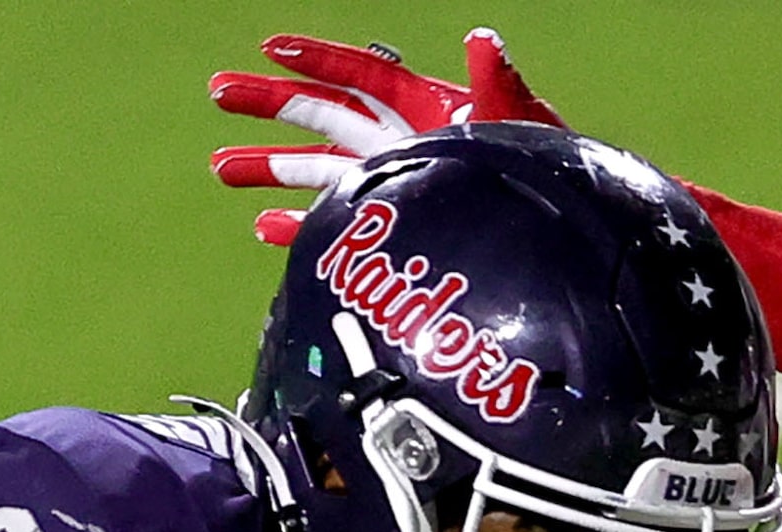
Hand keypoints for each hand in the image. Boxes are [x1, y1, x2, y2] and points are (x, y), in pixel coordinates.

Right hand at [210, 30, 563, 244]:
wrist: (562, 242)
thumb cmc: (547, 172)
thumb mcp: (520, 122)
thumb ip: (497, 84)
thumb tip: (484, 39)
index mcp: (429, 109)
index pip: (363, 76)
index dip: (318, 59)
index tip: (270, 48)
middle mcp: (406, 143)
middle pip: (326, 116)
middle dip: (272, 106)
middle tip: (219, 94)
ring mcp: (399, 188)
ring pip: (321, 170)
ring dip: (272, 168)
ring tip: (221, 167)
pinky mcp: (397, 234)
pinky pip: (340, 225)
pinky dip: (302, 226)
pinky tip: (265, 227)